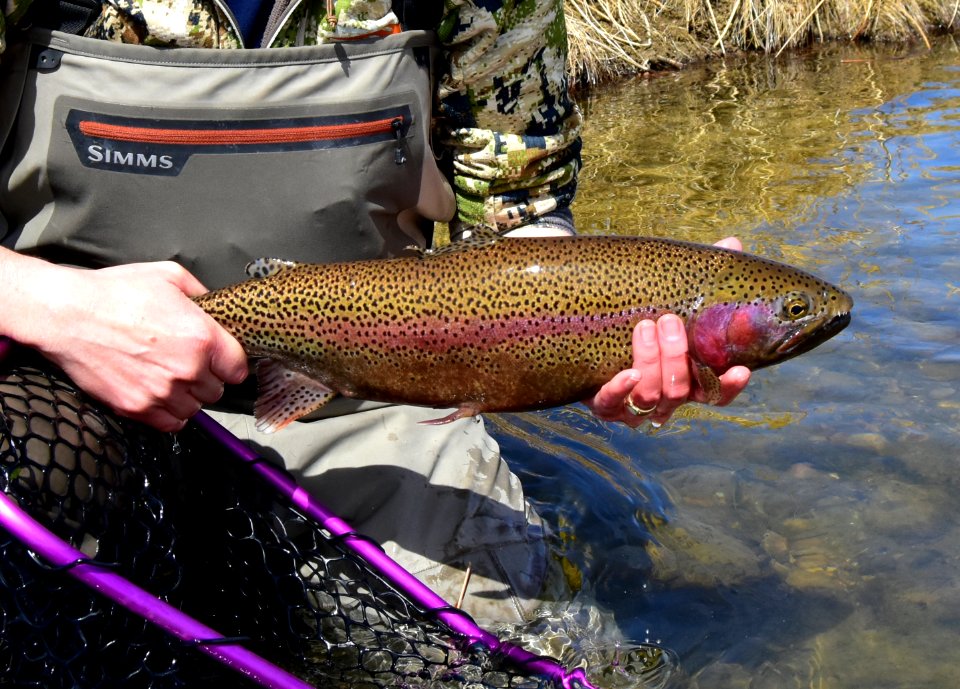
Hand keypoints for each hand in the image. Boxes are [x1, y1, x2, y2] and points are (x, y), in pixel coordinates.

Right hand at [4, 255, 247, 431]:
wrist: (67, 314)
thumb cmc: (115, 292)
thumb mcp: (170, 276)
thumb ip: (202, 295)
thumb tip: (216, 309)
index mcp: (202, 337)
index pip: (238, 369)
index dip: (229, 363)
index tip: (220, 359)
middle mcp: (187, 369)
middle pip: (217, 390)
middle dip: (206, 377)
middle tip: (187, 363)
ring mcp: (162, 392)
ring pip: (194, 408)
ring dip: (187, 396)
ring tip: (169, 377)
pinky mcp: (137, 408)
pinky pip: (170, 424)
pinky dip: (169, 414)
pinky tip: (159, 394)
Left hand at [585, 237, 751, 427]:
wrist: (587, 328)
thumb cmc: (641, 315)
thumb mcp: (670, 297)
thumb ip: (702, 277)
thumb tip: (732, 244)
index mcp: (685, 380)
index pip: (715, 394)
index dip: (728, 386)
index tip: (740, 369)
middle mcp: (663, 399)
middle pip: (679, 392)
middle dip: (676, 356)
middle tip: (668, 320)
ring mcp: (633, 405)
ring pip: (650, 396)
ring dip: (651, 361)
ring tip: (644, 326)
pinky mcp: (603, 404)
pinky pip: (612, 404)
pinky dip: (621, 389)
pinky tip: (627, 373)